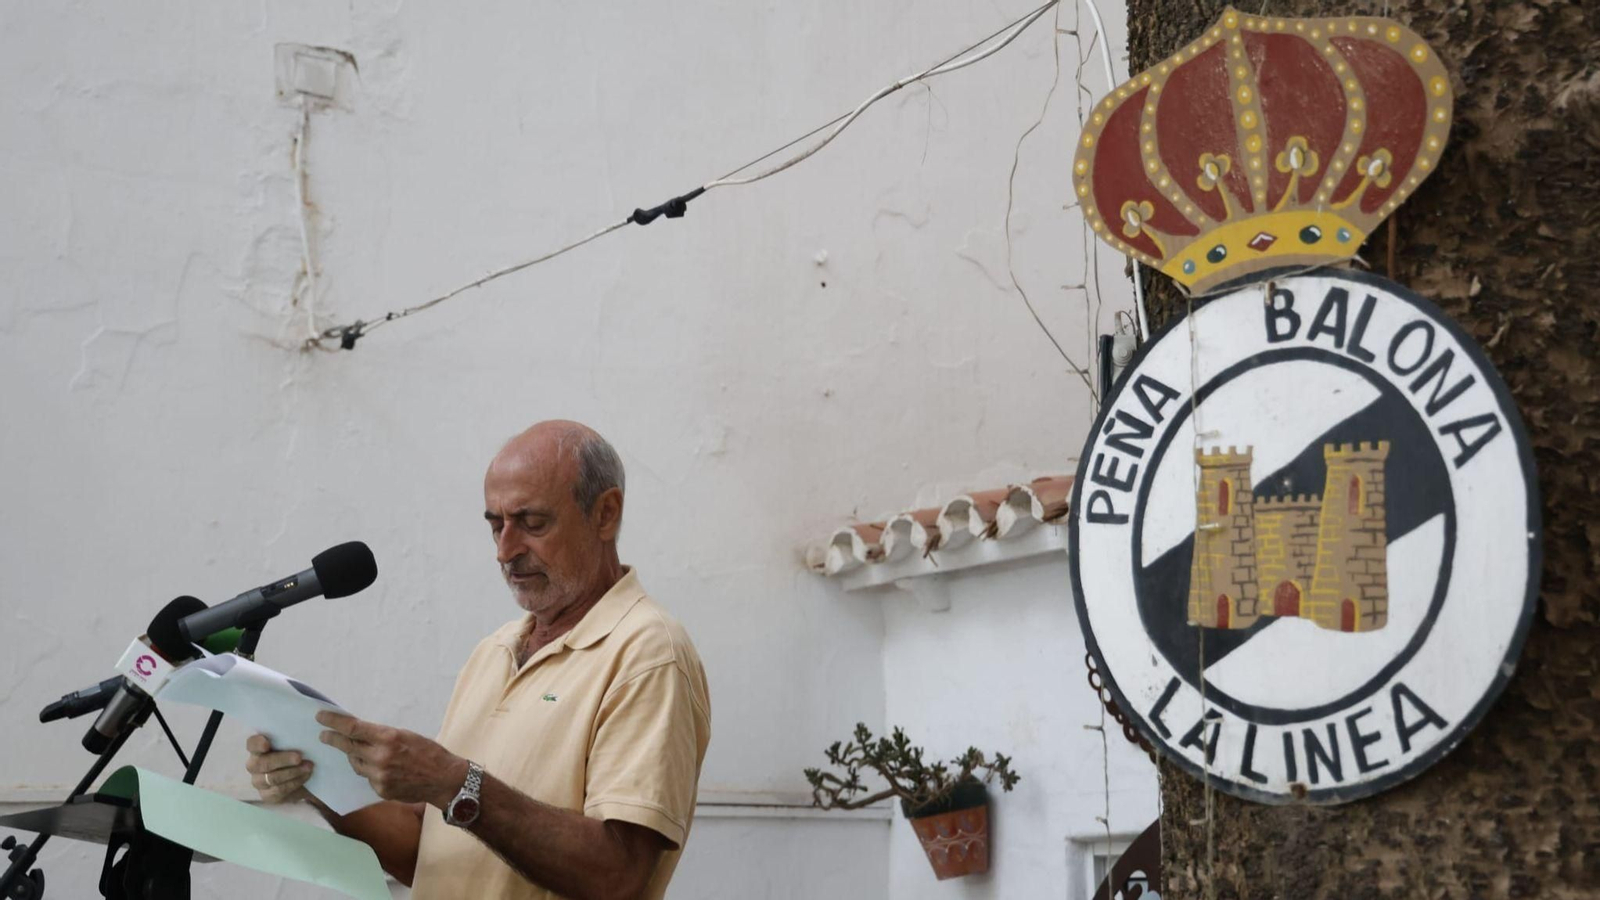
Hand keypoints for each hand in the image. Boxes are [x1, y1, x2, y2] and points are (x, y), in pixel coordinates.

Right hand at [245, 734, 313, 803]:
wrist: (302, 777)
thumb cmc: (296, 753)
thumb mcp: (294, 743)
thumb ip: (291, 737)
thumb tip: (302, 727)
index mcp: (257, 749)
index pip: (251, 744)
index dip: (257, 744)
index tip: (266, 743)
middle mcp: (254, 765)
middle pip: (263, 763)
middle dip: (282, 760)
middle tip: (299, 757)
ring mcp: (259, 781)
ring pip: (272, 778)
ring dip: (293, 772)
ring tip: (309, 766)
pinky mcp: (267, 795)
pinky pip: (280, 790)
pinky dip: (295, 782)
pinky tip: (306, 775)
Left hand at [317, 710, 467, 808]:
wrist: (444, 779)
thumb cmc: (428, 752)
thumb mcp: (405, 735)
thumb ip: (381, 736)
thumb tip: (359, 733)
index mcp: (388, 738)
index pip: (352, 728)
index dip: (334, 722)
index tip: (321, 717)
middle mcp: (380, 757)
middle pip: (348, 746)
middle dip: (333, 739)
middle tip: (323, 735)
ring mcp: (379, 776)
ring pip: (355, 763)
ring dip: (355, 756)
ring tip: (362, 752)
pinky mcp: (380, 790)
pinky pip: (367, 777)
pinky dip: (369, 771)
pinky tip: (382, 769)